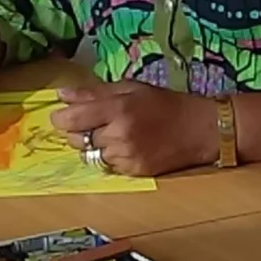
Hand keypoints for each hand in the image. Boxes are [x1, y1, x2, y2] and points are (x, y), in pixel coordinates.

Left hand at [46, 82, 218, 176]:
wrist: (199, 129)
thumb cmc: (164, 104)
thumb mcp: (130, 89)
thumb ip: (94, 93)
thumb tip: (62, 95)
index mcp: (117, 109)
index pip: (71, 120)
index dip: (61, 119)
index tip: (62, 116)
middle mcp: (119, 135)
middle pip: (76, 140)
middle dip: (78, 132)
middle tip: (93, 124)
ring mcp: (126, 156)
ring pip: (91, 156)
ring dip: (94, 147)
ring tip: (113, 135)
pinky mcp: (134, 172)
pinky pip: (108, 167)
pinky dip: (111, 158)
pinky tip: (126, 147)